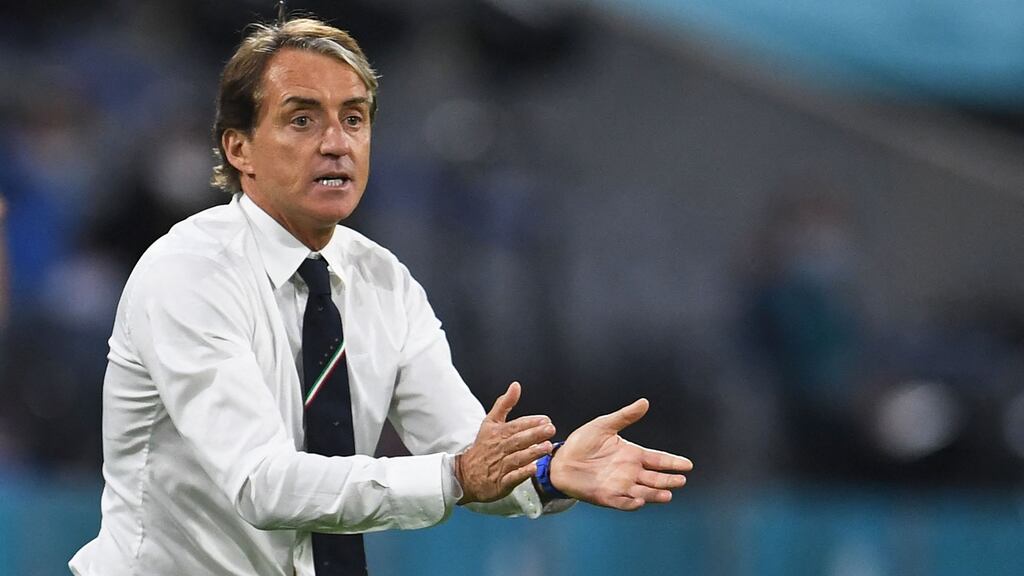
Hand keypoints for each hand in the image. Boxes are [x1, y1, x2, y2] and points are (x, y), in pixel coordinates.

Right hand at [456, 382, 555, 503]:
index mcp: (498, 433)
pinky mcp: (501, 482)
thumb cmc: (483, 447)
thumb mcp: (490, 422)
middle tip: (550, 429)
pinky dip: (522, 473)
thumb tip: (516, 386)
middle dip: (534, 434)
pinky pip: (512, 477)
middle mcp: (500, 448)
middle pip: (518, 440)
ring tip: (547, 447)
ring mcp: (500, 466)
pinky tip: (533, 469)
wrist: (465, 474)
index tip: (545, 419)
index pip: (516, 425)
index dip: (531, 422)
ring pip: (517, 458)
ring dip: (532, 452)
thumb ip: (504, 404)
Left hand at [549, 398, 692, 510]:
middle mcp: (630, 472)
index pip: (658, 459)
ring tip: (668, 493)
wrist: (561, 461)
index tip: (688, 464)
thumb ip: (625, 416)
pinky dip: (632, 502)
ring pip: (644, 492)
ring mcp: (620, 486)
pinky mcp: (608, 497)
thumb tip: (645, 402)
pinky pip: (623, 502)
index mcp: (632, 454)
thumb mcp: (604, 425)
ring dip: (656, 494)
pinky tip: (640, 500)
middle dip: (669, 479)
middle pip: (655, 478)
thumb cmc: (582, 443)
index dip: (672, 462)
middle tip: (681, 479)